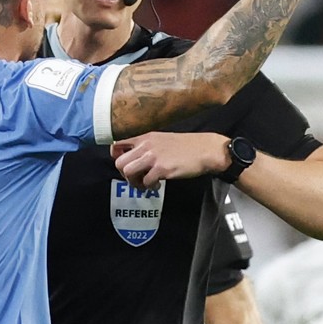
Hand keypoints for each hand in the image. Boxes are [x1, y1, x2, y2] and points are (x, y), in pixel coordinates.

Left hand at [111, 132, 229, 189]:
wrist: (206, 149)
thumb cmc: (187, 146)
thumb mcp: (162, 139)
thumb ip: (147, 146)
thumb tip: (136, 159)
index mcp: (145, 137)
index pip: (117, 145)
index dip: (116, 158)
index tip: (125, 166)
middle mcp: (146, 145)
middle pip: (119, 162)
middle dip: (125, 175)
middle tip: (136, 179)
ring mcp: (153, 156)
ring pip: (128, 172)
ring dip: (134, 182)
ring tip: (145, 184)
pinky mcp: (162, 168)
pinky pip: (146, 181)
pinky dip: (150, 186)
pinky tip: (158, 184)